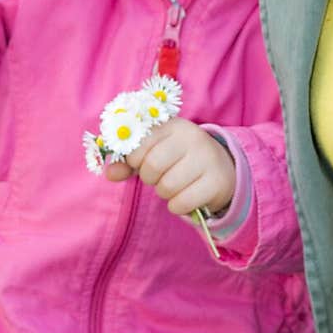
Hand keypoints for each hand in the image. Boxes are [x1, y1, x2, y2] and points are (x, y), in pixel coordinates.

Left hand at [104, 118, 235, 217]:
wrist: (222, 169)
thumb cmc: (180, 159)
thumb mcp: (156, 153)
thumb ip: (130, 162)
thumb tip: (110, 173)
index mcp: (174, 126)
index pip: (139, 143)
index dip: (134, 159)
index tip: (142, 163)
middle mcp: (193, 137)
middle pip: (153, 165)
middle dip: (149, 178)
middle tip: (158, 177)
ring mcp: (207, 159)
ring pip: (167, 186)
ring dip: (164, 193)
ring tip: (173, 186)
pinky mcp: (216, 182)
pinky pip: (182, 202)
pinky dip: (177, 206)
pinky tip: (184, 197)